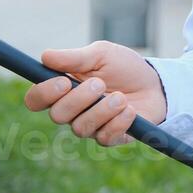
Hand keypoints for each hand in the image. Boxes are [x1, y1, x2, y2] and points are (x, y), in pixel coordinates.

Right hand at [20, 41, 166, 146]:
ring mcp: (90, 126)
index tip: (63, 81)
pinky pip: (104, 137)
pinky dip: (118, 122)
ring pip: (80, 128)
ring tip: (121, 97)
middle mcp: (72, 111)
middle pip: (57, 115)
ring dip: (102, 110)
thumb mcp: (102, 54)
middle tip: (99, 84)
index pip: (36, 99)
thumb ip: (74, 57)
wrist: (156, 84)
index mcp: (63, 89)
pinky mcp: (109, 137)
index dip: (43, 94)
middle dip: (79, 99)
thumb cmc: (125, 68)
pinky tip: (130, 110)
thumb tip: (45, 56)